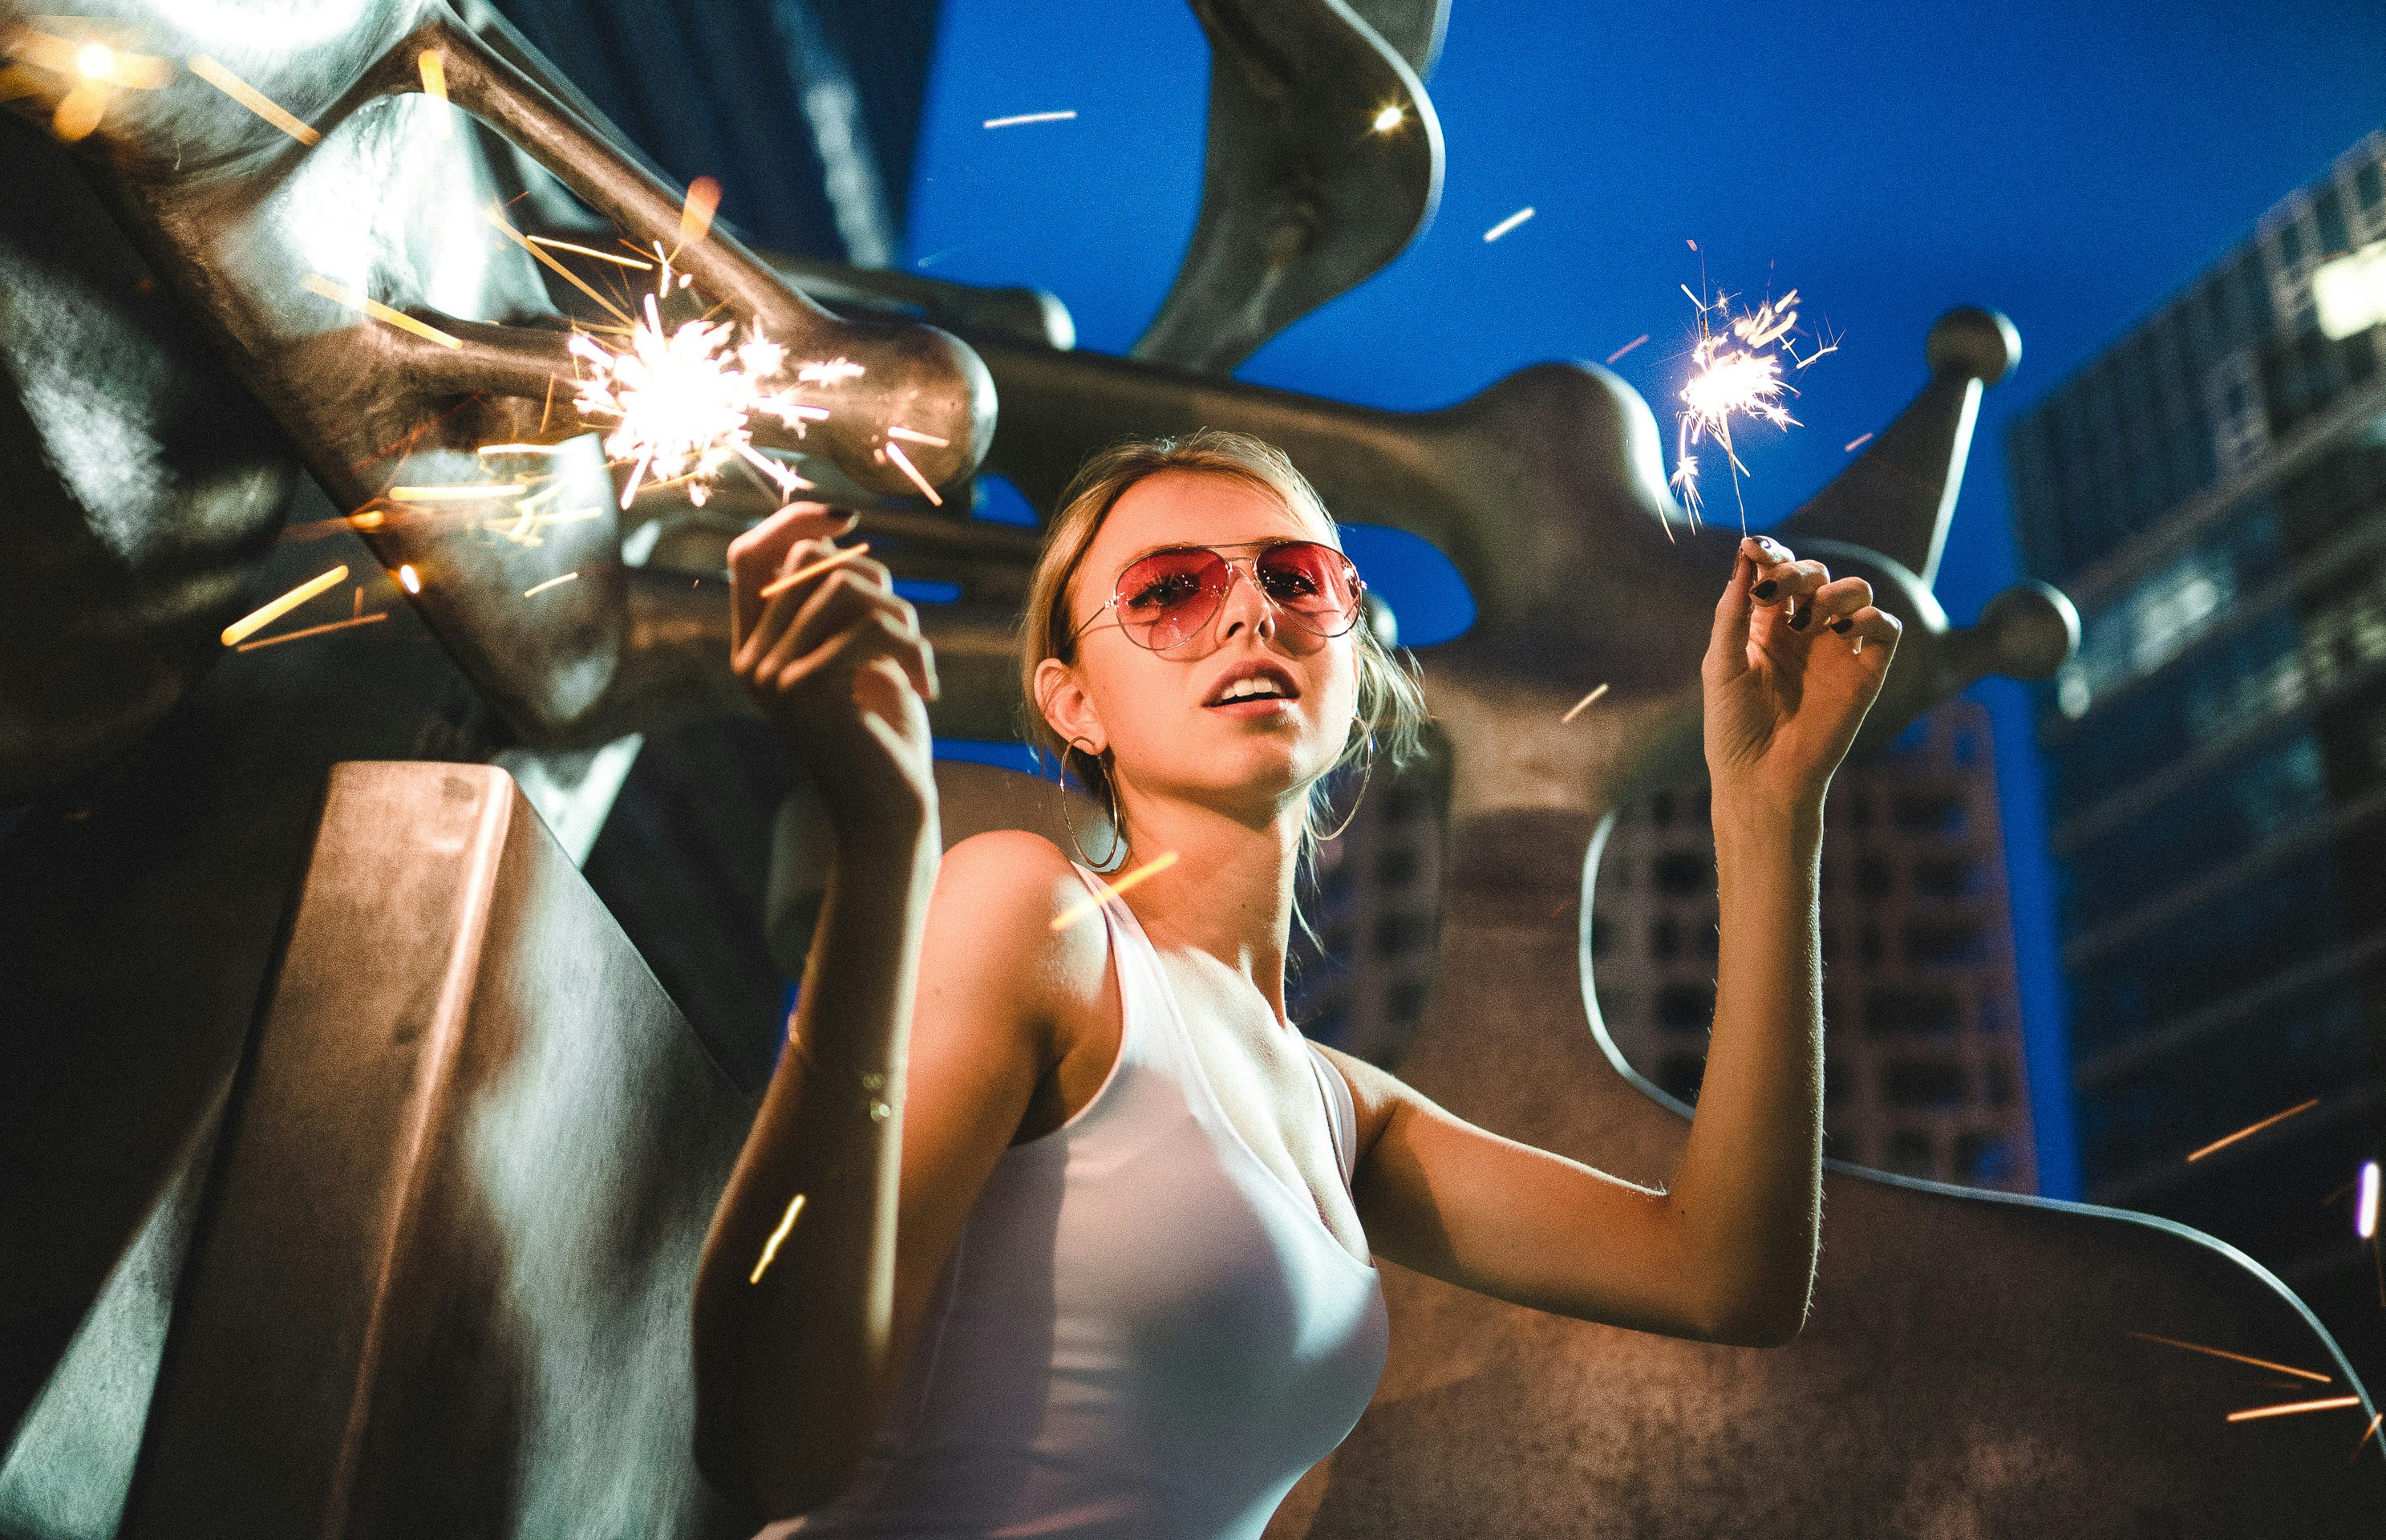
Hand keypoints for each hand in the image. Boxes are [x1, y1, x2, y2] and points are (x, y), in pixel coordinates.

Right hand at [730, 504, 939, 840]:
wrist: (887, 816)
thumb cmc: (884, 737)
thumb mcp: (859, 657)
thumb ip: (838, 604)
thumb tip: (841, 538)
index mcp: (753, 648)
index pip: (747, 555)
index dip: (793, 520)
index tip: (848, 516)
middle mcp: (750, 660)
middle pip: (807, 562)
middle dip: (874, 577)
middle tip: (906, 630)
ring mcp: (771, 676)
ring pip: (844, 589)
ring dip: (903, 618)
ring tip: (920, 664)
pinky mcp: (806, 692)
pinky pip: (868, 627)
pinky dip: (914, 649)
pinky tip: (927, 687)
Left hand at [1701, 535, 1900, 818]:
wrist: (1761, 778)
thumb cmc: (1733, 727)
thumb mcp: (1721, 663)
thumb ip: (1733, 610)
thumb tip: (1745, 555)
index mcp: (1766, 626)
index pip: (1777, 572)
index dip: (1771, 553)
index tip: (1755, 548)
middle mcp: (1804, 632)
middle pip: (1816, 574)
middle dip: (1797, 571)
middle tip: (1775, 592)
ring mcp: (1837, 650)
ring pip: (1855, 591)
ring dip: (1834, 592)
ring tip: (1809, 620)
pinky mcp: (1866, 673)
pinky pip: (1885, 627)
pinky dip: (1871, 617)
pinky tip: (1841, 631)